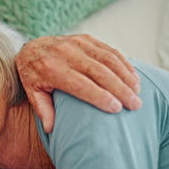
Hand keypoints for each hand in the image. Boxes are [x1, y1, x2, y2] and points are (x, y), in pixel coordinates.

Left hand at [15, 34, 141, 132]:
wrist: (31, 48)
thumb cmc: (34, 76)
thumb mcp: (33, 93)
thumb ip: (43, 110)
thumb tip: (52, 130)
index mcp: (52, 70)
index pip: (81, 85)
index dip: (100, 96)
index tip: (117, 108)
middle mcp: (66, 54)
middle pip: (99, 72)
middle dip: (120, 89)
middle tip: (135, 105)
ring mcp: (78, 43)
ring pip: (108, 60)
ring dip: (126, 76)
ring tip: (137, 93)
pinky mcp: (86, 38)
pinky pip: (109, 50)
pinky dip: (124, 63)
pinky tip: (133, 77)